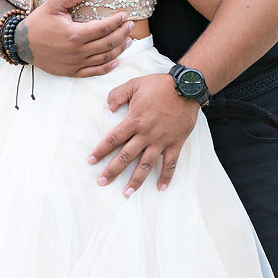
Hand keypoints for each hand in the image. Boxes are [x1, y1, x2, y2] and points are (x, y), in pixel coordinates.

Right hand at [19, 0, 134, 76]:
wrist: (21, 45)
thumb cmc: (37, 23)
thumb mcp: (52, 5)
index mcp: (74, 35)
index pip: (103, 28)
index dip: (117, 22)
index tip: (125, 15)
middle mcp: (77, 51)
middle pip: (107, 43)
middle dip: (122, 33)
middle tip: (130, 25)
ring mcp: (75, 64)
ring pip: (104, 58)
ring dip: (119, 49)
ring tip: (128, 40)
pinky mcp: (71, 72)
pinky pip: (93, 72)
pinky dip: (107, 68)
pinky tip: (117, 61)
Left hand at [88, 73, 198, 194]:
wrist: (186, 87)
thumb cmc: (159, 85)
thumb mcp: (134, 84)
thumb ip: (118, 95)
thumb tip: (106, 108)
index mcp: (134, 120)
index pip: (113, 139)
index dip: (101, 150)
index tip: (91, 160)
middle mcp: (146, 134)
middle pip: (126, 156)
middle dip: (112, 170)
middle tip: (102, 182)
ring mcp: (161, 141)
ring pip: (146, 164)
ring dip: (136, 180)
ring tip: (127, 193)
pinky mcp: (175, 143)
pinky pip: (171, 163)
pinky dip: (166, 176)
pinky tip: (161, 187)